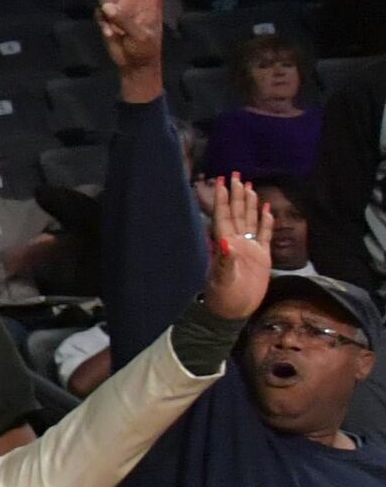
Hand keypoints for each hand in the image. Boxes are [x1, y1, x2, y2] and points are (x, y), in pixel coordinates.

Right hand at [95, 0, 172, 96]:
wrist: (133, 64)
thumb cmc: (146, 48)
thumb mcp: (141, 35)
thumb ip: (125, 19)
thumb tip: (107, 6)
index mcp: (150, 1)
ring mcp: (119, 7)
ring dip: (108, 10)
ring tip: (116, 28)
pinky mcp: (106, 18)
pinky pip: (99, 13)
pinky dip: (103, 24)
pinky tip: (111, 34)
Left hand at [203, 173, 271, 321]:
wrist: (235, 311)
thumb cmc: (224, 297)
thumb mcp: (223, 280)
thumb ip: (224, 261)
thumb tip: (225, 242)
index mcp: (225, 244)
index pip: (223, 216)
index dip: (222, 199)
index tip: (221, 181)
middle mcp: (236, 241)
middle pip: (237, 213)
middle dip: (236, 194)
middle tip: (236, 174)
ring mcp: (249, 247)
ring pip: (250, 220)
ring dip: (249, 203)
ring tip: (250, 186)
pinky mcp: (261, 256)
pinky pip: (264, 234)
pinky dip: (265, 221)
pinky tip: (266, 209)